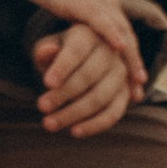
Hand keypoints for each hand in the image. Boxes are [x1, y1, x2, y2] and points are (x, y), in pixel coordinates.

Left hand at [31, 20, 141, 136]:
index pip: (77, 51)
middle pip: (88, 75)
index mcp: (89, 35)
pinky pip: (113, 113)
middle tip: (41, 106)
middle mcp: (111, 52)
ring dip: (74, 113)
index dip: (62, 67)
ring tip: (49, 123)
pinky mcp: (125, 94)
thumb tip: (45, 50)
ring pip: (100, 97)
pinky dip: (94, 125)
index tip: (46, 83)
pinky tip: (74, 132)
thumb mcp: (49, 48)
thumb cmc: (59, 54)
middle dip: (63, 94)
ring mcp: (121, 74)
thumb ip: (45, 51)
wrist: (82, 60)